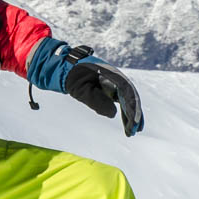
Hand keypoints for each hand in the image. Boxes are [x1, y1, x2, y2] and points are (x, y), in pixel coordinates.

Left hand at [26, 38, 144, 136]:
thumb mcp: (81, 90)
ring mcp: (112, 81)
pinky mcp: (108, 86)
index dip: (132, 108)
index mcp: (110, 74)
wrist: (63, 66)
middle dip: (134, 113)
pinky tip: (125, 121)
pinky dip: (124, 110)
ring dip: (131, 113)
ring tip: (132, 130)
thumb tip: (113, 113)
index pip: (127, 92)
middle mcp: (114, 77)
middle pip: (130, 95)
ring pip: (126, 98)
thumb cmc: (72, 76)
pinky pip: (120, 99)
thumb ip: (96, 100)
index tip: (133, 123)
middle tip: (134, 131)